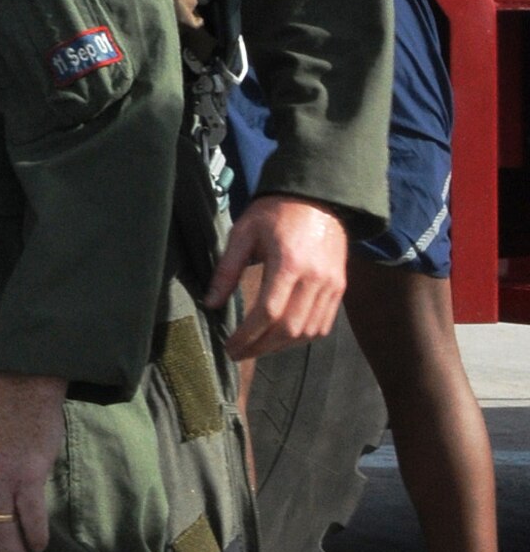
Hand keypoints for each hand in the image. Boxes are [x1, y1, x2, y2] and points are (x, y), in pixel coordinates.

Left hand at [206, 194, 346, 359]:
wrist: (317, 198)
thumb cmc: (275, 213)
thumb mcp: (243, 233)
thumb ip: (227, 269)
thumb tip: (211, 303)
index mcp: (289, 263)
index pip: (268, 312)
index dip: (248, 335)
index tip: (229, 346)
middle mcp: (315, 279)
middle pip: (289, 328)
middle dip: (261, 347)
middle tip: (238, 354)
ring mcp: (331, 286)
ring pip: (308, 332)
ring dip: (281, 346)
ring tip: (256, 348)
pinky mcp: (339, 288)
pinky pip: (323, 325)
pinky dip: (302, 337)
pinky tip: (281, 338)